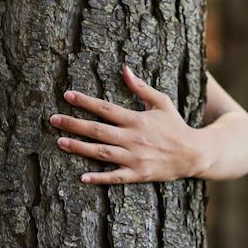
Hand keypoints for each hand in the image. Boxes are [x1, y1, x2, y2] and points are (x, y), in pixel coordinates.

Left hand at [50, 66, 204, 184]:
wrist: (194, 154)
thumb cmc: (175, 125)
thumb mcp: (161, 102)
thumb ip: (140, 87)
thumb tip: (124, 69)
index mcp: (136, 119)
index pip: (105, 108)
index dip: (85, 101)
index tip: (67, 95)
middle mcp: (132, 138)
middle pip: (97, 130)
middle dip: (74, 124)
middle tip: (53, 119)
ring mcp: (134, 158)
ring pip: (101, 153)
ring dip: (79, 148)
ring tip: (60, 142)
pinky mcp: (138, 174)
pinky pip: (115, 177)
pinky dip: (99, 178)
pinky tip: (82, 177)